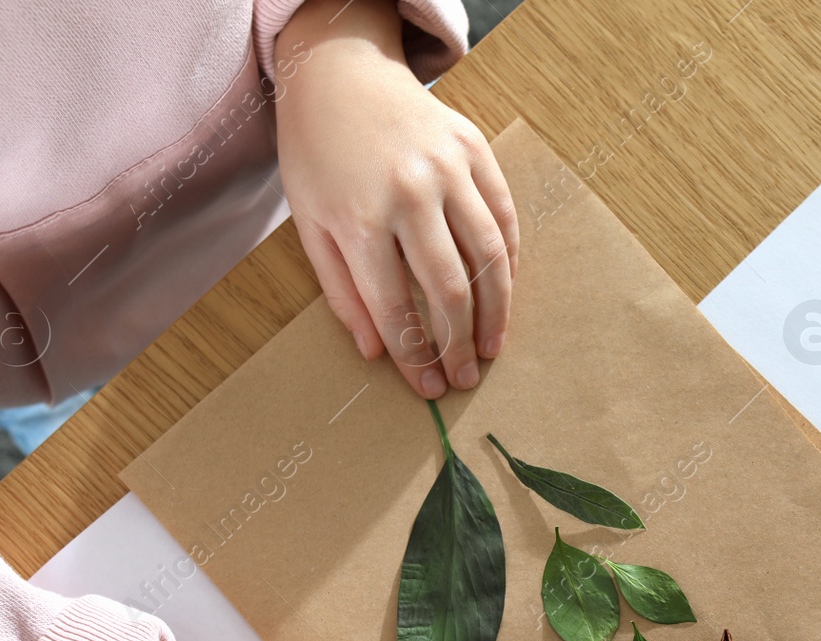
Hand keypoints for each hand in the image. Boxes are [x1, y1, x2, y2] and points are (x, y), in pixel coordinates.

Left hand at [275, 0, 518, 399]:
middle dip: (459, 343)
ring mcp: (448, 167)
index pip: (395, 306)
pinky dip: (509, 261)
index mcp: (360, 217)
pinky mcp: (475, 149)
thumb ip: (342, 291)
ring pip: (489, 255)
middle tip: (464, 379)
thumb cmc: (317, 155)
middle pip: (450, 287)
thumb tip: (376, 351)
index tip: (427, 388)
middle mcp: (409, 193)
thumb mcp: (310, 224)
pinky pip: (504, 215)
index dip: (414, 355)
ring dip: (496, 311)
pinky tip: (503, 294)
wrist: (340, 73)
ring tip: (492, 347)